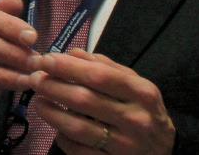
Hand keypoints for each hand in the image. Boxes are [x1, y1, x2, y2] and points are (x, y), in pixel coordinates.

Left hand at [29, 49, 174, 154]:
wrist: (164, 151)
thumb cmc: (143, 111)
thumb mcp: (135, 85)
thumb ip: (105, 67)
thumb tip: (72, 53)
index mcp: (143, 93)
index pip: (100, 76)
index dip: (68, 67)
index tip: (45, 59)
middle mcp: (136, 119)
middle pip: (85, 100)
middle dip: (53, 87)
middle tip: (34, 78)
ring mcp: (124, 145)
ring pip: (78, 127)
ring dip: (51, 112)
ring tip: (38, 101)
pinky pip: (78, 150)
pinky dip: (62, 136)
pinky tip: (55, 126)